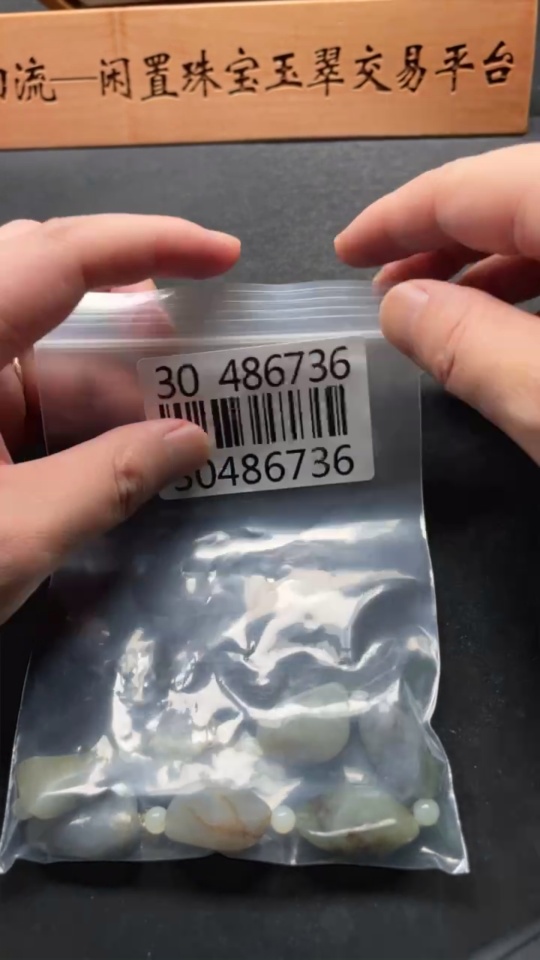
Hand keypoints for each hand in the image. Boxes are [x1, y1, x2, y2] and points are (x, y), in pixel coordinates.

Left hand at [0, 215, 239, 623]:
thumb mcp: (15, 535)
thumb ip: (112, 481)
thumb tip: (193, 442)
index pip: (57, 257)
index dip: (149, 244)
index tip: (222, 256)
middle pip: (47, 286)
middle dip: (131, 320)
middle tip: (200, 350)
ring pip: (36, 347)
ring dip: (106, 382)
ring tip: (176, 417)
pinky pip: (16, 389)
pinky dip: (71, 414)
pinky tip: (117, 446)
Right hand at [335, 144, 539, 463]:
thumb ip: (469, 344)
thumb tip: (400, 306)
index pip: (469, 187)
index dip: (396, 218)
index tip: (346, 251)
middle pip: (509, 193)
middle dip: (437, 240)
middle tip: (381, 286)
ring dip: (485, 262)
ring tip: (433, 309)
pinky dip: (533, 277)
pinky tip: (506, 320)